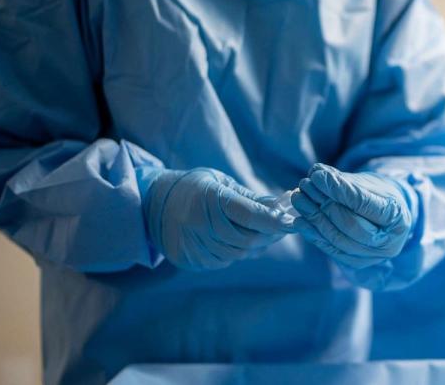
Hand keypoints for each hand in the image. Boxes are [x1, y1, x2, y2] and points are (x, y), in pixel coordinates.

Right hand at [144, 168, 295, 270]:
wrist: (153, 204)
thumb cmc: (195, 188)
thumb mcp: (221, 183)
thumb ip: (251, 197)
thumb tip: (282, 206)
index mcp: (209, 199)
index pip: (250, 215)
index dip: (274, 220)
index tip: (291, 220)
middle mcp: (199, 224)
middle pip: (248, 239)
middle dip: (270, 235)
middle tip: (283, 228)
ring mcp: (193, 245)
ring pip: (239, 253)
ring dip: (256, 245)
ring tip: (260, 233)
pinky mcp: (190, 260)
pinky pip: (224, 261)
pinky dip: (237, 252)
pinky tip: (236, 240)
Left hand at [291, 164, 413, 268]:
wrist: (386, 219)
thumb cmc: (378, 196)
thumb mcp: (368, 183)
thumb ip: (344, 180)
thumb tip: (317, 173)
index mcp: (398, 217)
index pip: (364, 203)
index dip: (338, 190)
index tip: (317, 175)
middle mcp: (389, 242)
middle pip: (351, 226)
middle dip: (324, 205)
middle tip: (305, 184)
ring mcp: (372, 257)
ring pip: (338, 240)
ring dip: (314, 218)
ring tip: (298, 198)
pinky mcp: (356, 263)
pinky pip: (331, 250)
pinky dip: (313, 234)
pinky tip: (300, 220)